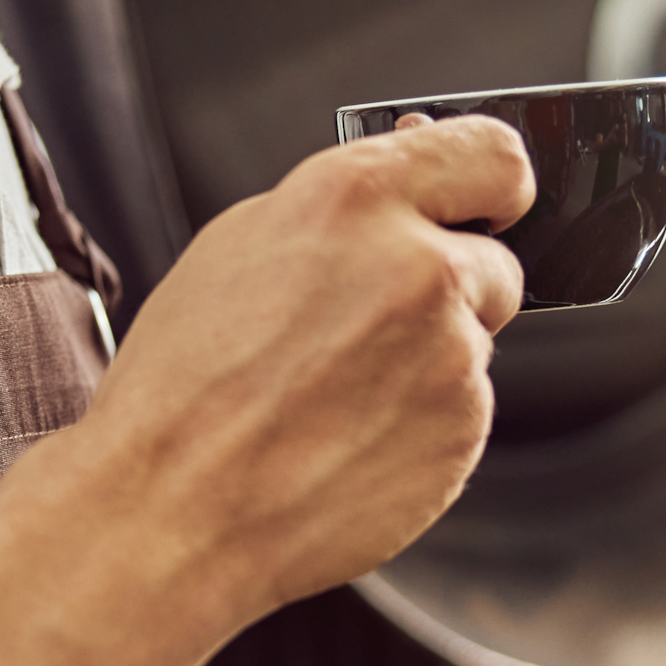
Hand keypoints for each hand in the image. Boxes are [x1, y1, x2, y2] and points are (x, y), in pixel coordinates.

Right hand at [68, 113, 531, 625]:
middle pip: (493, 263)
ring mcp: (450, 356)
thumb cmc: (185, 386)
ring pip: (472, 345)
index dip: (492, 187)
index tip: (487, 205)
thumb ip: (347, 211)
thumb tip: (412, 187)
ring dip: (427, 364)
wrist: (171, 509)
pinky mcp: (463, 434)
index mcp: (354, 199)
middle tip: (365, 331)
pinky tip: (347, 437)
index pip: (493, 156)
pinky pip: (461, 415)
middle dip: (448, 289)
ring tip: (332, 396)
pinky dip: (421, 426)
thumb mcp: (241, 247)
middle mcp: (417, 267)